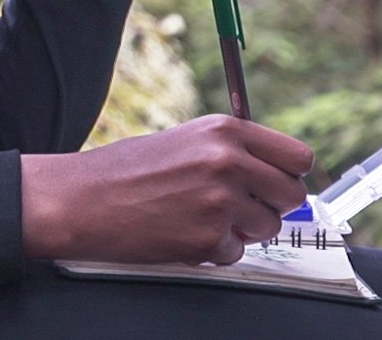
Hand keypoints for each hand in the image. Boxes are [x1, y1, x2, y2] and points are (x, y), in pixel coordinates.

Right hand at [19, 114, 313, 265]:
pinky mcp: (208, 238)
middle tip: (244, 207)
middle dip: (272, 205)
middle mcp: (229, 162)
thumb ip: (231, 150)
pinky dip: (215, 250)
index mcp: (225, 131)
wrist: (83, 200)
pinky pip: (236, 252)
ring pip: (269, 227)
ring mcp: (220, 201)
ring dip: (244, 229)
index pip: (298, 156)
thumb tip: (273, 171)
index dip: (289, 174)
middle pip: (292, 194)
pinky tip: (185, 233)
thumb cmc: (126, 171)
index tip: (277, 182)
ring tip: (204, 217)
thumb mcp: (186, 139)